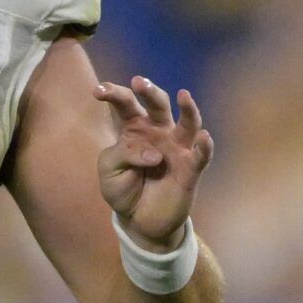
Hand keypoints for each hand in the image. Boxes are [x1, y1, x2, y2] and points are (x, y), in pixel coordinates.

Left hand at [95, 76, 213, 251]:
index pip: (124, 105)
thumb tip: (154, 154)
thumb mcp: (110, 171)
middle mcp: (157, 132)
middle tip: (138, 82)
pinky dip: (204, 146)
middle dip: (149, 91)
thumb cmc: (123, 188)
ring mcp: (176, 148)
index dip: (113, 94)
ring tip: (183, 95)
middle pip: (157, 105)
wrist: (139, 220)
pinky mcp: (190, 168)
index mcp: (133, 128)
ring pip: (187, 122)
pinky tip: (203, 137)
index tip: (98, 91)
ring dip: (188, 108)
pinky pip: (201, 154)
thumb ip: (123, 155)